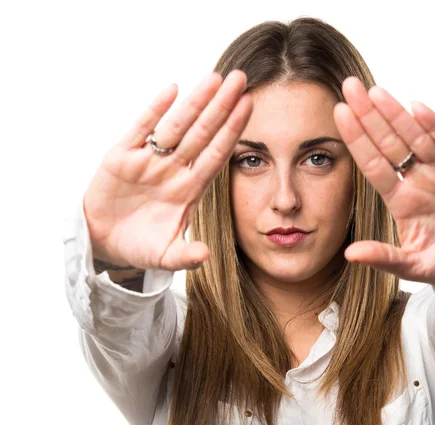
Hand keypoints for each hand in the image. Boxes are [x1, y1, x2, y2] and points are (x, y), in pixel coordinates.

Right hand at [83, 70, 252, 271]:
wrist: (104, 242)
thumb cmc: (140, 246)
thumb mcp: (164, 256)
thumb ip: (185, 255)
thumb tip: (205, 255)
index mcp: (189, 190)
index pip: (216, 154)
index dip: (232, 131)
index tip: (249, 107)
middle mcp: (173, 170)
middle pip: (203, 133)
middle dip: (222, 106)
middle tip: (242, 79)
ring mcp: (149, 161)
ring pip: (176, 126)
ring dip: (195, 102)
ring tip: (215, 77)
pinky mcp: (121, 156)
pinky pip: (140, 129)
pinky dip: (154, 110)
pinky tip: (172, 90)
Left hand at [333, 77, 434, 286]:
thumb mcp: (414, 266)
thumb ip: (384, 258)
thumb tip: (349, 255)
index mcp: (401, 201)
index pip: (373, 164)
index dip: (357, 140)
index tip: (339, 115)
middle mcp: (418, 181)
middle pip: (389, 143)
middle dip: (370, 116)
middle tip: (349, 86)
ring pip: (417, 138)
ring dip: (397, 115)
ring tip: (376, 92)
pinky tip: (417, 108)